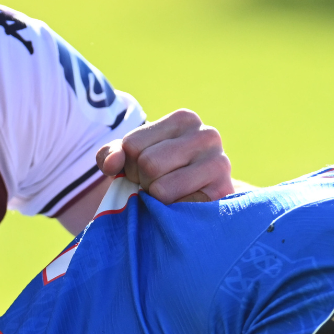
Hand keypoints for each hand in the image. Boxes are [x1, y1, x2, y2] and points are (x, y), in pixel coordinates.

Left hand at [95, 109, 232, 202]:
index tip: (146, 171)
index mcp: (184, 119)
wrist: (201, 199)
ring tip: (170, 196)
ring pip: (161, 188)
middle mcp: (207, 135)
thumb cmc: (161, 174)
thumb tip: (111, 165)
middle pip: (147, 164)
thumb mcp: (131, 158)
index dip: (129, 165)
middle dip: (144, 182)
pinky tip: (182, 207)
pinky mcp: (222, 193)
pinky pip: (178, 208)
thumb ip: (111, 155)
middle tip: (158, 186)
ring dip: (156, 200)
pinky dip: (172, 214)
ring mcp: (219, 163)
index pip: (131, 145)